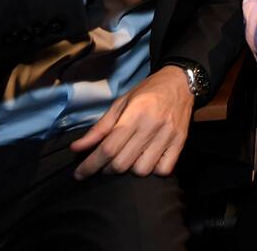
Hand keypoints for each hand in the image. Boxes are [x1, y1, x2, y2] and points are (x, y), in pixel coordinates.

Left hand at [70, 66, 193, 178]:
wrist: (180, 82)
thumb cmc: (147, 91)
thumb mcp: (120, 103)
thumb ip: (99, 128)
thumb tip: (76, 148)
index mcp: (134, 114)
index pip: (108, 148)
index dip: (90, 165)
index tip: (79, 174)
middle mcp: (151, 126)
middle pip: (122, 163)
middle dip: (107, 169)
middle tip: (104, 164)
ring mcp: (168, 136)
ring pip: (142, 170)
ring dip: (130, 170)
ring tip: (128, 159)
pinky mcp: (181, 142)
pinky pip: (164, 170)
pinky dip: (152, 170)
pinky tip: (147, 160)